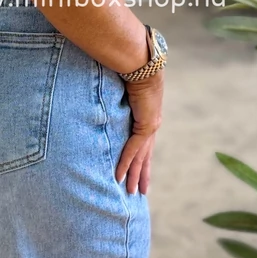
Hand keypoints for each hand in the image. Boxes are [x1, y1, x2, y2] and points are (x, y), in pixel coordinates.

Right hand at [115, 72, 163, 195]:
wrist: (141, 64)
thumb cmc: (131, 72)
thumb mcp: (124, 91)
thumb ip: (118, 102)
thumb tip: (104, 100)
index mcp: (148, 117)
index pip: (145, 144)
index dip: (142, 160)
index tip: (139, 173)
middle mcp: (152, 124)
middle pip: (146, 156)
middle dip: (142, 175)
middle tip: (140, 192)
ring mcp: (150, 126)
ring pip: (141, 158)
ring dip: (135, 176)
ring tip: (132, 192)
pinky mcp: (146, 126)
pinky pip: (133, 150)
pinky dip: (126, 163)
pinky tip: (120, 176)